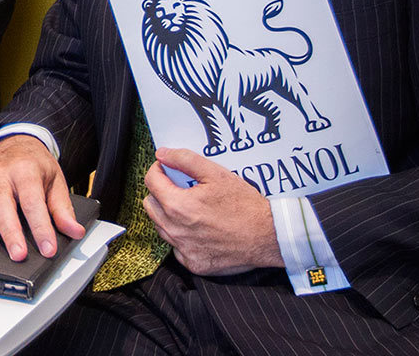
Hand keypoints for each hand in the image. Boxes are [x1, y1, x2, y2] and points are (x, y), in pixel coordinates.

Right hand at [0, 134, 84, 261]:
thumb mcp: (55, 182)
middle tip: (18, 254)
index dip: (41, 227)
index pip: (33, 201)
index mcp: (26, 170)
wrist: (17, 143)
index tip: (47, 248)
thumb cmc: (35, 165)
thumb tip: (74, 232)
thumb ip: (63, 209)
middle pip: (2, 204)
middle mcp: (0, 174)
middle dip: (10, 231)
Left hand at [142, 148, 282, 275]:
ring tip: (191, 208)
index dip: (158, 170)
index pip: (151, 182)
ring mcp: (184, 250)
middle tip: (178, 187)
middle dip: (160, 192)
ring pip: (161, 227)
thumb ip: (185, 160)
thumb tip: (163, 154)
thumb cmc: (245, 206)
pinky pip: (176, 247)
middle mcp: (176, 230)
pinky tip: (199, 228)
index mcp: (178, 206)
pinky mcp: (193, 264)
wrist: (268, 236)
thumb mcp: (216, 174)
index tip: (165, 168)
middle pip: (150, 205)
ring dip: (169, 214)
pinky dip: (182, 236)